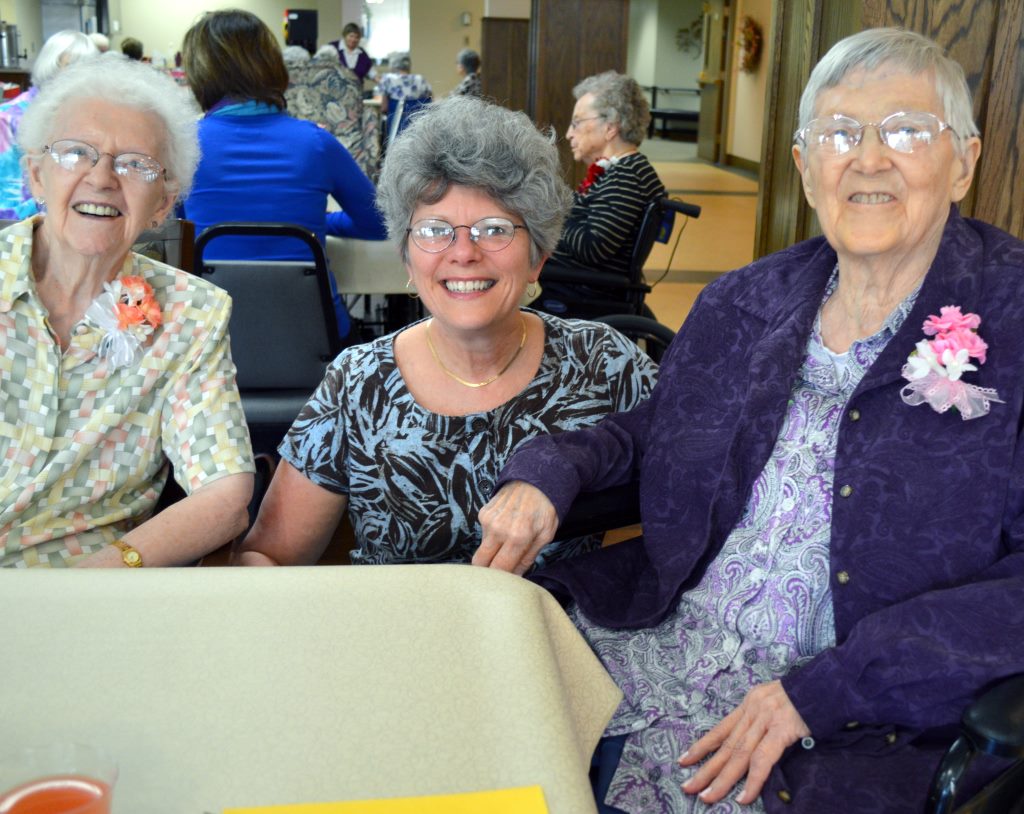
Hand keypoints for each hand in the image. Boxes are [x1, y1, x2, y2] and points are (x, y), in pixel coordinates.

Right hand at [473, 480, 558, 574]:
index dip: (501, 579)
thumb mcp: (545, 536)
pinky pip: (483, 535)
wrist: (535, 479)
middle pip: (480, 563)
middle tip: (499, 572)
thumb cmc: (545, 509)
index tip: (504, 583)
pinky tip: (504, 528)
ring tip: (507, 544)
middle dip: (487, 571)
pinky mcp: (482, 513)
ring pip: (482, 549)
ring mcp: (488, 520)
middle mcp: (498, 529)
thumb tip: (514, 578)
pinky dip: (492, 537)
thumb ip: (527, 559)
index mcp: (518, 537)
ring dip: (492, 552)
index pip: (499, 569)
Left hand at [678, 680, 809, 804]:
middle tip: (688, 787)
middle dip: (705, 769)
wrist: (828, 684)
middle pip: (725, 746)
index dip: (701, 746)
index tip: (684, 761)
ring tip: (708, 797)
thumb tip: (752, 746)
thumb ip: (762, 721)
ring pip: (739, 754)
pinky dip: (752, 780)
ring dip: (723, 779)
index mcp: (749, 703)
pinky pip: (763, 758)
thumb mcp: (776, 703)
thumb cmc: (806, 697)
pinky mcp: (781, 729)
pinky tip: (744, 797)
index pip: (720, 729)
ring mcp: (766, 719)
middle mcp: (752, 710)